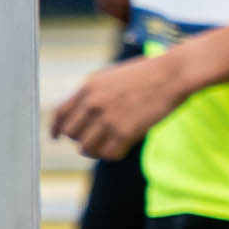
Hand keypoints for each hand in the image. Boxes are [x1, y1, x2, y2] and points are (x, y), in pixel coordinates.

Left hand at [45, 48, 196, 160]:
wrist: (173, 74)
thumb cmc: (147, 74)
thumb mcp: (112, 76)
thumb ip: (94, 93)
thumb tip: (82, 115)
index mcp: (88, 87)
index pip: (60, 114)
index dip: (56, 128)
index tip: (56, 137)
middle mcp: (93, 102)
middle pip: (72, 134)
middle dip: (80, 139)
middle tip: (92, 142)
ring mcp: (108, 118)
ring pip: (86, 147)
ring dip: (95, 151)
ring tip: (107, 147)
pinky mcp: (125, 132)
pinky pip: (108, 154)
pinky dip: (112, 155)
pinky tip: (122, 149)